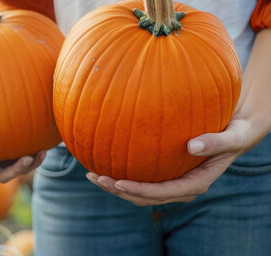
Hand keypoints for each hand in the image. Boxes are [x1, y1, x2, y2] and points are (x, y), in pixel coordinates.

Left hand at [86, 117, 260, 205]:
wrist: (235, 131)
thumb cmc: (234, 132)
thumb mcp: (231, 137)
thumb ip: (215, 142)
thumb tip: (192, 145)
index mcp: (196, 183)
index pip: (163, 192)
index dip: (139, 190)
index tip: (118, 183)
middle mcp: (181, 187)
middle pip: (145, 197)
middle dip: (119, 191)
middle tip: (95, 177)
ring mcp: (172, 181)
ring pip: (139, 192)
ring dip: (115, 186)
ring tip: (91, 174)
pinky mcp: (164, 172)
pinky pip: (140, 177)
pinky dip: (121, 174)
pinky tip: (102, 162)